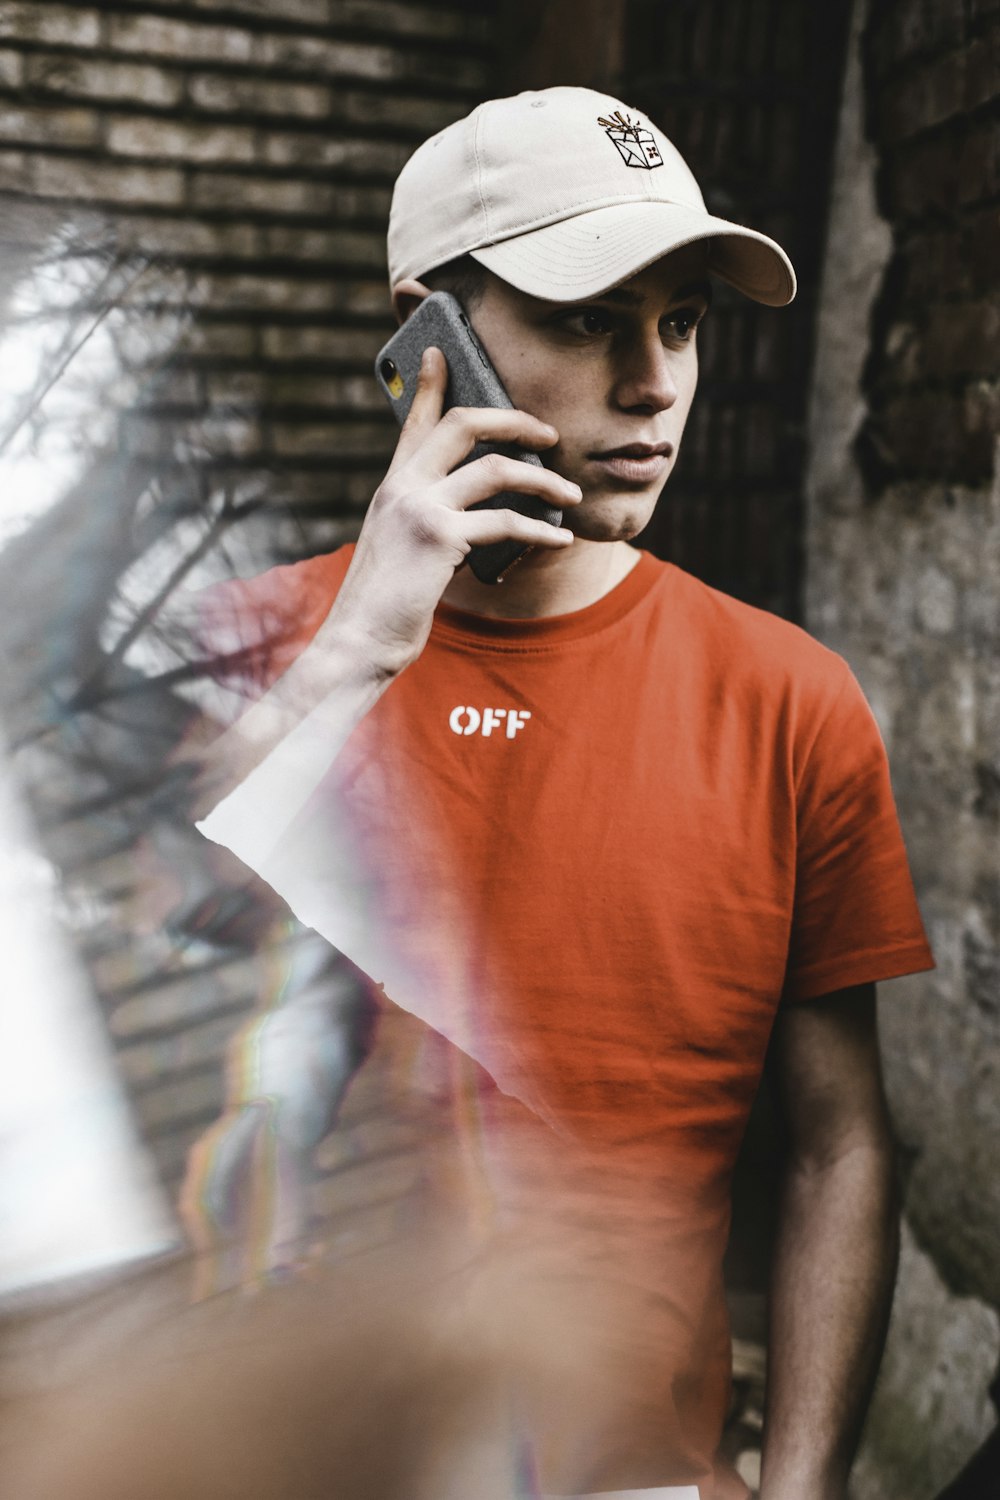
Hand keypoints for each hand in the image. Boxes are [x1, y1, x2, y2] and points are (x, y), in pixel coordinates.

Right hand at [326, 345, 581, 673]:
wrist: (358, 639)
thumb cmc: (384, 602)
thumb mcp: (398, 549)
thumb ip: (422, 520)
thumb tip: (461, 517)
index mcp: (392, 486)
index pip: (413, 421)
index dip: (428, 383)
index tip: (440, 351)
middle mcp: (402, 487)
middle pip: (463, 423)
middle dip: (514, 419)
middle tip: (548, 432)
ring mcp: (420, 508)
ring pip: (496, 468)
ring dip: (543, 479)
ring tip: (571, 494)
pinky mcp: (439, 539)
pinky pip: (505, 523)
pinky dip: (540, 531)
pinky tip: (560, 540)